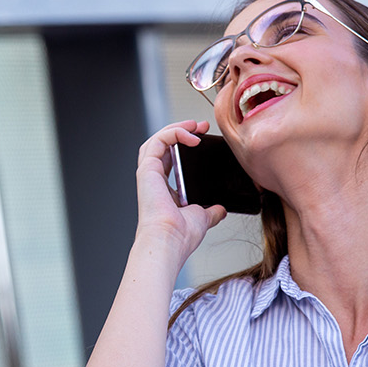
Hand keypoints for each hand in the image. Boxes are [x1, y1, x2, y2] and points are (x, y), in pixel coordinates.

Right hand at [135, 120, 226, 266]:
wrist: (170, 241)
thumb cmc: (180, 235)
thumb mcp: (202, 218)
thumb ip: (211, 211)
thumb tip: (221, 210)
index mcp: (164, 190)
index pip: (171, 159)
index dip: (185, 145)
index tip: (203, 139)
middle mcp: (154, 181)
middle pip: (163, 146)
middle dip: (182, 132)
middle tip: (201, 127)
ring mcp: (148, 174)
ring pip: (156, 140)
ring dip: (176, 128)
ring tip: (194, 125)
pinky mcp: (147, 170)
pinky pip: (157, 141)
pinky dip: (173, 133)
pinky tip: (191, 135)